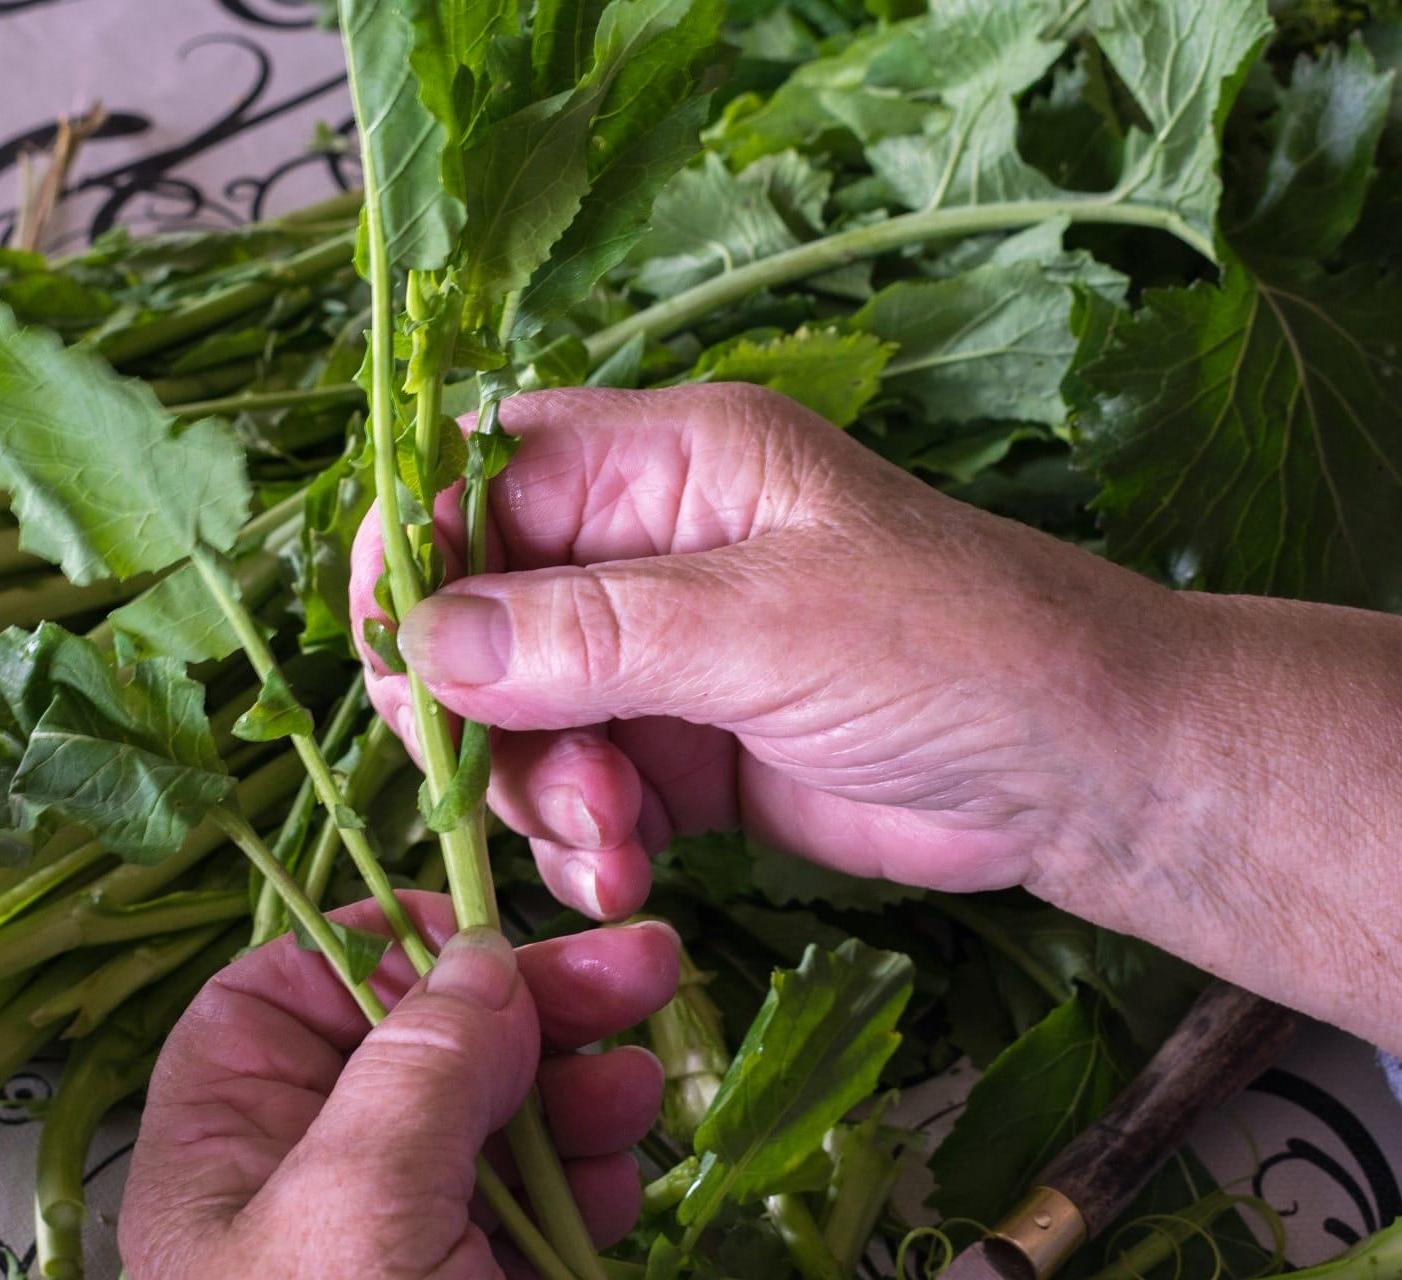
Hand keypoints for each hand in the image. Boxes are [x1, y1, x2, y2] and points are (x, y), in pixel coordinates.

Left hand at [118, 892, 678, 1278]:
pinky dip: (587, 1173)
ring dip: (581, 1085)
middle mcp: (308, 1176)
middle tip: (638, 970)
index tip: (484, 931)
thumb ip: (417, 1068)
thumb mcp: (354, 1211)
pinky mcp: (472, 1277)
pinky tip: (620, 1175)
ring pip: (496, 1113)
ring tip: (637, 1086)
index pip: (289, 988)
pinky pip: (536, 1196)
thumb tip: (481, 955)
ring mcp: (397, 1234)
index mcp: (228, 1140)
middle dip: (534, 1003)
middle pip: (424, 1038)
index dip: (387, 943)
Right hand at [352, 384, 1178, 917]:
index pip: (484, 483)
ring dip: (537, 794)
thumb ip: (590, 634)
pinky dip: (581, 843)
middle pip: (481, 615)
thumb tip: (424, 640)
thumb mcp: (766, 624)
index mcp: (667, 463)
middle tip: (501, 781)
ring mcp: (659, 660)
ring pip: (516, 720)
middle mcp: (645, 552)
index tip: (399, 662)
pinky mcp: (678, 756)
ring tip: (613, 845)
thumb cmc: (956, 647)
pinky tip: (627, 876)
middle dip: (479, 710)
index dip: (422, 560)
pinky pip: (577, 794)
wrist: (1082, 773)